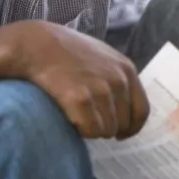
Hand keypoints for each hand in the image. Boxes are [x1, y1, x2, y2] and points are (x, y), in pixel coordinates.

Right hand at [7, 20, 148, 139]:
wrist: (36, 44)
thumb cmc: (66, 50)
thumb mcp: (102, 56)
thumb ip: (116, 77)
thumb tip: (122, 105)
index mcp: (126, 70)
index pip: (141, 111)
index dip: (131, 128)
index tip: (120, 135)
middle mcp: (118, 80)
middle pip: (123, 124)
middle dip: (107, 127)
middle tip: (89, 121)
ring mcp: (100, 90)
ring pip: (106, 130)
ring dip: (92, 129)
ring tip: (77, 116)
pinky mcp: (80, 99)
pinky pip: (90, 130)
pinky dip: (80, 130)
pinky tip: (70, 118)